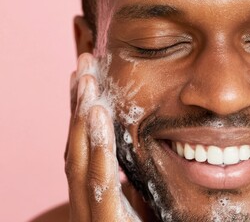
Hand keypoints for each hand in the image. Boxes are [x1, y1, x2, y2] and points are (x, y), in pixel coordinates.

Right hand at [64, 53, 140, 221]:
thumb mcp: (148, 211)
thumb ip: (139, 189)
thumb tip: (144, 153)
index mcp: (101, 202)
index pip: (87, 153)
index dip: (84, 117)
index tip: (88, 83)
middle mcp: (91, 208)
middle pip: (78, 151)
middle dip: (78, 108)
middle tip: (83, 65)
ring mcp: (94, 219)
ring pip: (80, 163)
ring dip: (83, 119)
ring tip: (86, 82)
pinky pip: (100, 186)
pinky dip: (97, 150)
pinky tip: (98, 117)